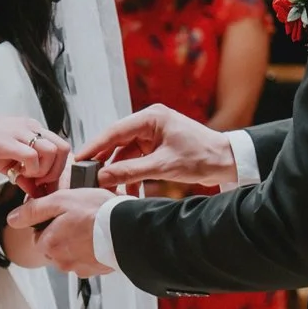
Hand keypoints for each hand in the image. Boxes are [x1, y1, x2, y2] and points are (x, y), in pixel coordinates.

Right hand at [0, 114, 69, 192]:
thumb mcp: (4, 161)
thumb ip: (23, 174)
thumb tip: (36, 191)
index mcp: (30, 129)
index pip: (60, 146)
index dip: (58, 169)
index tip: (45, 184)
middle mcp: (29, 127)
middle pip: (63, 148)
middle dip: (56, 172)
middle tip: (39, 183)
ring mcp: (19, 132)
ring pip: (52, 151)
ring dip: (44, 171)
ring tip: (27, 177)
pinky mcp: (8, 141)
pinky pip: (33, 157)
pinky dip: (31, 171)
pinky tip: (17, 175)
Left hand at [6, 188, 114, 276]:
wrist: (128, 230)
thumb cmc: (96, 212)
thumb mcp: (60, 200)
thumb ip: (33, 210)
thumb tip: (13, 219)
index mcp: (49, 244)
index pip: (39, 235)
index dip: (51, 222)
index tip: (65, 214)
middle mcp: (60, 261)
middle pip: (54, 246)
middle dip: (63, 234)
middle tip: (80, 218)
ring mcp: (79, 268)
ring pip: (70, 254)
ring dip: (78, 243)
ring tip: (93, 227)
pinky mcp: (95, 271)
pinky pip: (87, 260)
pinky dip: (92, 251)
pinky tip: (101, 238)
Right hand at [77, 104, 238, 189]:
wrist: (228, 161)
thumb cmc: (202, 156)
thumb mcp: (163, 166)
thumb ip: (130, 172)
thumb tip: (103, 178)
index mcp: (151, 118)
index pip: (114, 131)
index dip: (95, 146)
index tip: (79, 159)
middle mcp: (150, 123)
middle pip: (118, 142)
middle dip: (105, 162)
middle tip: (89, 177)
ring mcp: (154, 135)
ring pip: (126, 154)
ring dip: (120, 172)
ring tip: (110, 190)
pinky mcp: (158, 147)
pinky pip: (138, 160)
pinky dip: (133, 174)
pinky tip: (129, 190)